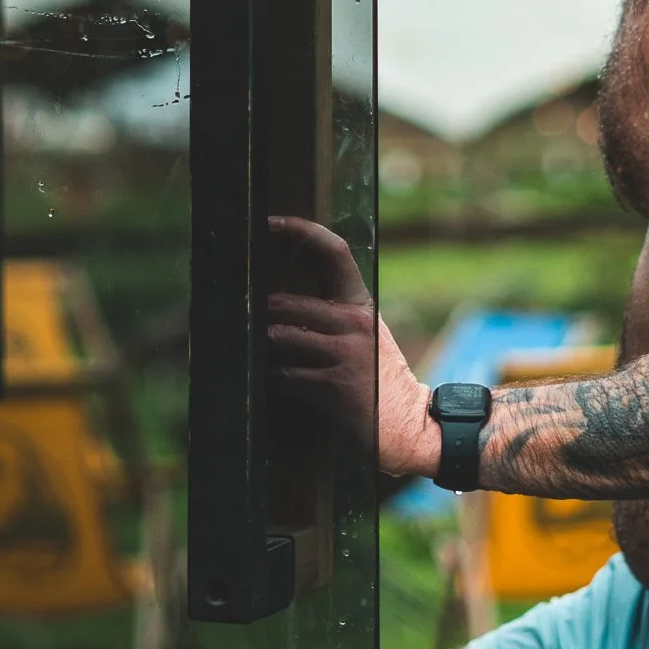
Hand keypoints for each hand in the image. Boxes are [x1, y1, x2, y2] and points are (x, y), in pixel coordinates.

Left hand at [266, 216, 441, 478]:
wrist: (407, 425)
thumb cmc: (376, 378)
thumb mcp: (362, 334)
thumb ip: (330, 312)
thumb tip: (276, 299)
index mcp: (361, 303)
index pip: (334, 251)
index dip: (300, 230)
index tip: (268, 222)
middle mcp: (354, 322)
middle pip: (285, 302)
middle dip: (259, 314)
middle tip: (241, 318)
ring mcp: (344, 353)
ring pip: (278, 338)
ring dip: (261, 350)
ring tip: (256, 355)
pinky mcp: (332, 386)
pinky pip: (283, 375)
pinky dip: (271, 379)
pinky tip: (271, 383)